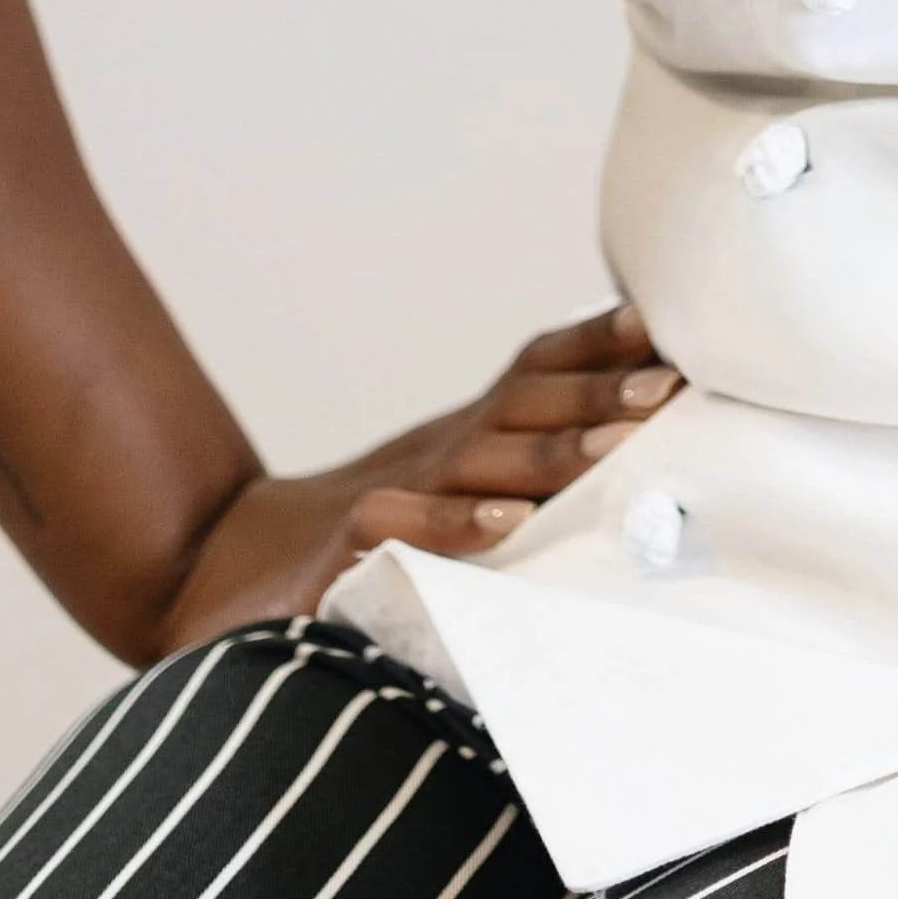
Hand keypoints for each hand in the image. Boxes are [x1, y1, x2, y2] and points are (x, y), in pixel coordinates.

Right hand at [158, 303, 679, 650]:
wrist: (224, 571)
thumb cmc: (364, 537)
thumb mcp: (452, 493)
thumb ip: (526, 472)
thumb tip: (636, 454)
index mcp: (467, 435)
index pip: (539, 371)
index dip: (601, 343)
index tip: (670, 327)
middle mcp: (437, 452)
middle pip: (526, 404)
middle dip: (602, 390)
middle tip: (673, 386)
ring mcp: (391, 495)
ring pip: (480, 460)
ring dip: (552, 452)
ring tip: (620, 446)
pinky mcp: (342, 552)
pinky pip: (400, 528)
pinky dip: (452, 523)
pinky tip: (504, 525)